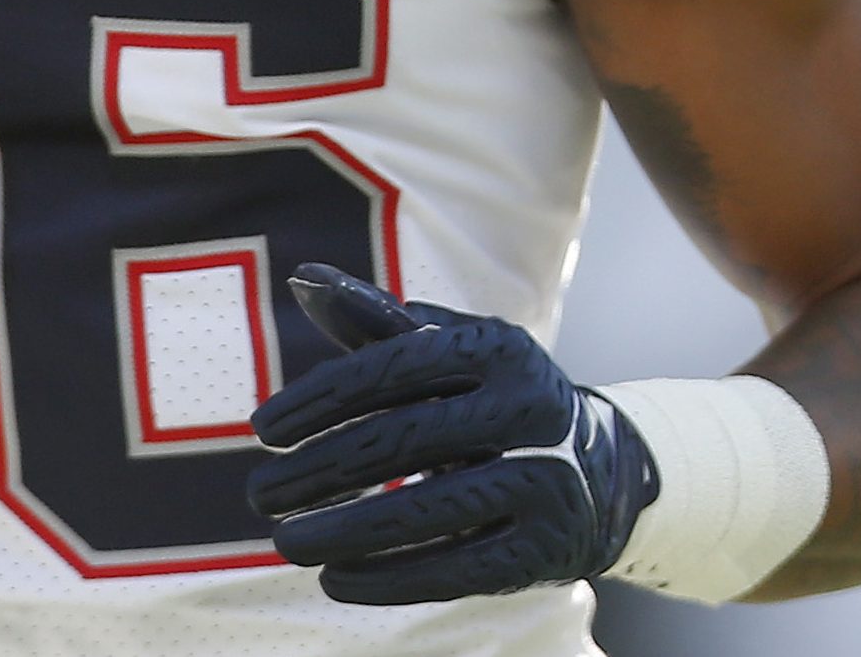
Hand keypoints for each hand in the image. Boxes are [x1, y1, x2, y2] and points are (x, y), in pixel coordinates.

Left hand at [247, 264, 657, 603]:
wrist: (602, 470)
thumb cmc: (490, 398)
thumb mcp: (447, 350)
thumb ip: (373, 319)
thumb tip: (302, 279)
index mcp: (498, 348)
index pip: (393, 367)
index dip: (320, 399)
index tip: (261, 429)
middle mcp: (528, 409)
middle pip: (403, 440)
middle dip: (318, 470)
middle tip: (258, 495)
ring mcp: (544, 481)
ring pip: (426, 512)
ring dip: (344, 532)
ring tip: (285, 542)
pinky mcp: (545, 548)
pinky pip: (456, 569)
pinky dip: (389, 579)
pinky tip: (336, 581)